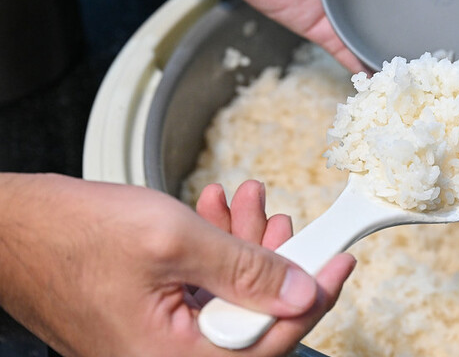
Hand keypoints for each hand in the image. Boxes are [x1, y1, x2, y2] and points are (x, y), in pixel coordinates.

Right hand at [0, 174, 353, 356]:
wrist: (11, 227)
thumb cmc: (70, 235)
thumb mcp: (173, 240)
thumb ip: (244, 270)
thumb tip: (299, 292)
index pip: (267, 344)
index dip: (312, 299)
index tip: (339, 261)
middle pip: (249, 321)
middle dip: (272, 262)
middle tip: (286, 222)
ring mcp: (153, 340)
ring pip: (225, 300)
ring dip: (242, 248)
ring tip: (246, 202)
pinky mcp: (147, 318)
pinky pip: (197, 291)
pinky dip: (213, 252)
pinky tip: (215, 214)